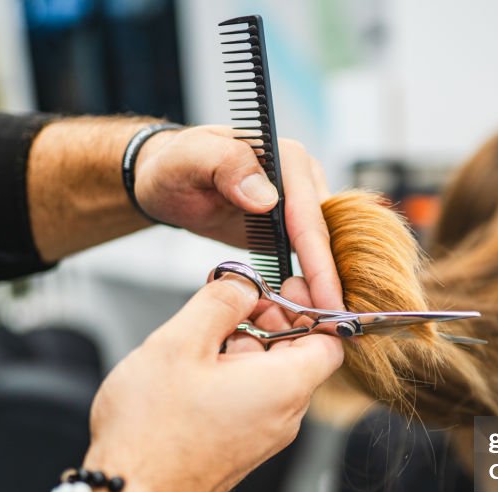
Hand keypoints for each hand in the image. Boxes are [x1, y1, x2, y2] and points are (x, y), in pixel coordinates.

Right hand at [84, 273, 342, 491]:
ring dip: (246, 347)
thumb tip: (245, 283)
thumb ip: (220, 302)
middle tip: (236, 300)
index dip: (312, 308)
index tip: (284, 286)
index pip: (331, 341)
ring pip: (271, 377)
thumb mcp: (181, 343)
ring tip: (205, 332)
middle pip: (299, 356)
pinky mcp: (241, 449)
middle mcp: (284, 416)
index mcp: (284, 387)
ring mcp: (263, 437)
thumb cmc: (152, 427)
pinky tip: (196, 367)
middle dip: (271, 321)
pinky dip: (234, 374)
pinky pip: (253, 400)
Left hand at [134, 126, 343, 309]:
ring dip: (321, 288)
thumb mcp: (188, 160)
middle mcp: (304, 178)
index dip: (320, 264)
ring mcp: (301, 202)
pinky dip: (309, 284)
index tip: (327, 304)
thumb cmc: (174, 168)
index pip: (309, 218)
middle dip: (327, 284)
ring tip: (318, 324)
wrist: (170, 179)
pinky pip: (309, 257)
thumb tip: (267, 199)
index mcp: (287, 158)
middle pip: (325, 238)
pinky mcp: (294, 225)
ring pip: (323, 251)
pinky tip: (306, 311)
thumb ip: (227, 166)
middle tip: (327, 327)